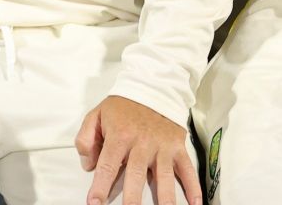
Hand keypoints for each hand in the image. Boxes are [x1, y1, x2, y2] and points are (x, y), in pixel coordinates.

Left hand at [75, 95, 199, 204]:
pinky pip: (187, 170)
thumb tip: (88, 166)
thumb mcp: (96, 115)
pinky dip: (193, 188)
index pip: (108, 165)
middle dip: (132, 199)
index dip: (100, 186)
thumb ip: (86, 139)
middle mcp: (142, 144)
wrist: (152, 87)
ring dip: (165, 199)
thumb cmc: (122, 107)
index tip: (95, 203)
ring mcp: (162, 148)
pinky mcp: (178, 149)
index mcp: (119, 137)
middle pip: (136, 176)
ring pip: (164, 178)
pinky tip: (195, 204)